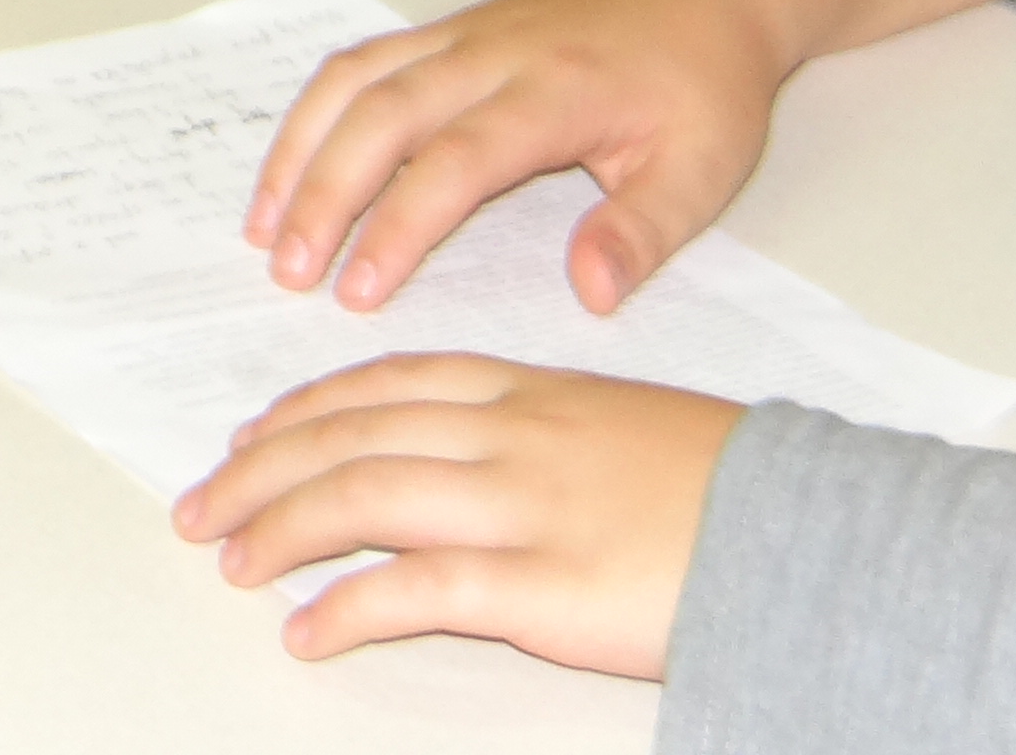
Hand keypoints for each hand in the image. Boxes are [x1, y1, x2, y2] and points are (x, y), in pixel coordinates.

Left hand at [174, 358, 735, 676]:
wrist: (809, 531)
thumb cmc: (724, 487)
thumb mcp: (620, 428)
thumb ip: (541, 431)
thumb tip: (476, 457)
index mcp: (531, 391)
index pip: (388, 383)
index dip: (308, 408)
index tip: (256, 433)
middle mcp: (512, 435)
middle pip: (354, 435)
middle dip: (264, 469)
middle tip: (206, 505)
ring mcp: (521, 509)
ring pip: (364, 498)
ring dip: (281, 528)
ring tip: (231, 561)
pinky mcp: (538, 588)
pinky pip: (415, 592)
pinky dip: (347, 609)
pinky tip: (309, 632)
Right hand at [245, 0, 787, 315]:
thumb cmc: (704, 85)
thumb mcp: (704, 169)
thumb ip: (642, 233)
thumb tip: (586, 296)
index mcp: (554, 91)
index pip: (456, 160)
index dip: (398, 226)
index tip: (356, 293)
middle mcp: (493, 52)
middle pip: (382, 114)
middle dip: (324, 194)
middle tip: (286, 273)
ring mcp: (464, 32)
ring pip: (357, 79)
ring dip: (301, 150)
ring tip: (264, 228)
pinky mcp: (450, 28)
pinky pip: (364, 62)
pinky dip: (316, 113)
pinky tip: (293, 168)